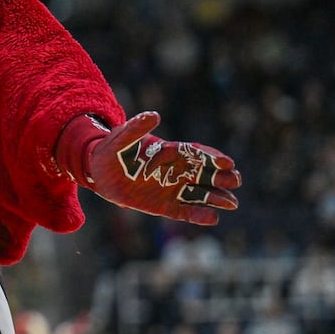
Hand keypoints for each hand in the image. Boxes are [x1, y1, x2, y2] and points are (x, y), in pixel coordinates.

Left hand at [59, 111, 240, 225]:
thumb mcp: (122, 137)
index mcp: (171, 153)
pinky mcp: (164, 206)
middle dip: (222, 178)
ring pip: (200, 195)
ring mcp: (172, 189)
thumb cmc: (113, 150)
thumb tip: (154, 115)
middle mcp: (176, 171)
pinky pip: (185, 211)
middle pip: (205, 175)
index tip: (228, 163)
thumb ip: (137, 128)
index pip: (197, 154)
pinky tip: (213, 218)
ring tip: (232, 203)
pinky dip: (199, 215)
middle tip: (235, 180)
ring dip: (217, 198)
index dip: (213, 158)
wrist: (100, 172)